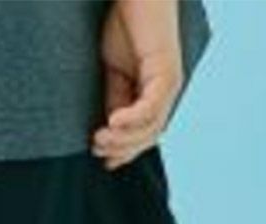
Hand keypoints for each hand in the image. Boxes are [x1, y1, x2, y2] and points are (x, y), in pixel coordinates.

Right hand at [92, 0, 183, 170]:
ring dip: (124, 139)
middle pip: (149, 136)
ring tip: (99, 137)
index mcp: (153, 91)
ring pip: (152, 127)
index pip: (144, 133)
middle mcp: (165, 90)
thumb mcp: (113, 71)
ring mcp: (169, 82)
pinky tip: (112, 121)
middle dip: (122, 149)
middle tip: (96, 148)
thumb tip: (109, 130)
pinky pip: (151, 106)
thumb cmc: (123, 22)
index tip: (102, 160)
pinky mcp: (167, 71)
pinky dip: (132, 119)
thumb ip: (115, 99)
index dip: (125, 151)